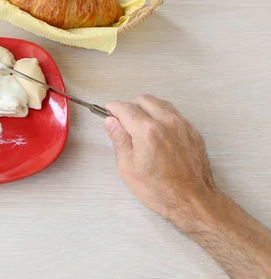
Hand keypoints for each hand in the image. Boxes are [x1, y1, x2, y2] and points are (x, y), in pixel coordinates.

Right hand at [104, 95, 216, 224]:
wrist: (192, 201)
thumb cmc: (158, 189)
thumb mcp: (127, 168)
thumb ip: (119, 139)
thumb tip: (111, 121)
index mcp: (147, 131)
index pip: (125, 108)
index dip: (113, 108)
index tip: (108, 111)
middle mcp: (166, 122)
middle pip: (144, 99)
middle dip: (130, 105)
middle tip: (122, 119)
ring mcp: (183, 125)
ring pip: (160, 103)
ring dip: (147, 108)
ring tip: (139, 123)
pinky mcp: (193, 132)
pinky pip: (174, 114)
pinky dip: (162, 115)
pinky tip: (157, 130)